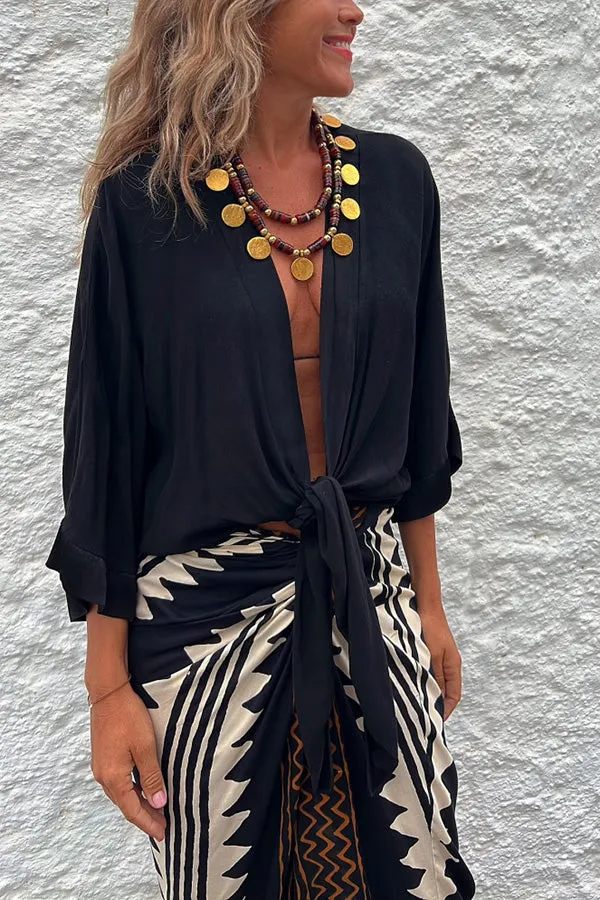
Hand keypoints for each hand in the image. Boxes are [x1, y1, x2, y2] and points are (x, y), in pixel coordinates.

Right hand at [89, 684, 166, 841]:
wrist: (108, 692)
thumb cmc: (128, 716)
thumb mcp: (145, 747)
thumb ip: (151, 777)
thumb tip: (158, 803)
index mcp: (113, 778)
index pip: (132, 810)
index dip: (148, 823)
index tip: (164, 834)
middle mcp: (103, 776)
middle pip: (126, 805)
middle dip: (145, 817)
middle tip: (164, 826)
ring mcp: (101, 767)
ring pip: (122, 794)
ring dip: (139, 804)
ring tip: (157, 811)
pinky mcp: (104, 757)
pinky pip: (119, 782)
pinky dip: (132, 791)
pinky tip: (143, 789)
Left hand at [418, 603, 461, 720]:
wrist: (424, 603)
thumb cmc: (429, 627)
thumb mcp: (431, 655)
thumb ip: (434, 676)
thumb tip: (434, 698)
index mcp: (453, 666)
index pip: (454, 695)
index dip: (446, 710)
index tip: (434, 722)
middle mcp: (448, 663)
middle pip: (445, 690)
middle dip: (435, 704)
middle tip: (421, 716)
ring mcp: (439, 656)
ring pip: (434, 681)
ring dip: (427, 691)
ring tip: (414, 703)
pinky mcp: (428, 650)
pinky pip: (427, 671)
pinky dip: (421, 679)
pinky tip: (408, 683)